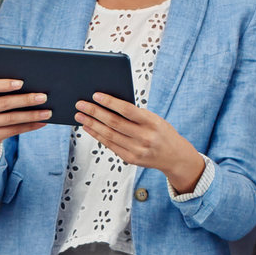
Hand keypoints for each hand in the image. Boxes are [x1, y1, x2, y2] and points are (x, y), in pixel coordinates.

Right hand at [0, 78, 51, 165]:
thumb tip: (33, 89)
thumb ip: (5, 92)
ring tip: (48, 112)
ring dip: (32, 115)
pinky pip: (14, 130)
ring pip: (11, 119)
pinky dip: (30, 126)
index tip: (22, 83)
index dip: (5, 84)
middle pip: (4, 103)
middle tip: (43, 97)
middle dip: (26, 100)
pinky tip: (42, 122)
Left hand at [74, 93, 204, 192]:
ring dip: (92, 124)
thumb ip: (135, 114)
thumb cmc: (162, 132)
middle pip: (114, 123)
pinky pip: (110, 145)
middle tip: (80, 104)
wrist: (175, 156)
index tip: (95, 95)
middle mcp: (145, 137)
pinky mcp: (131, 159)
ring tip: (80, 115)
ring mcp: (137, 150)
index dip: (110, 102)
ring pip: (109, 135)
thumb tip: (108, 104)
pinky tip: (88, 127)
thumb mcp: (154, 119)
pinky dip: (97, 135)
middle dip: (94, 112)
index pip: (127, 110)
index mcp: (152, 122)